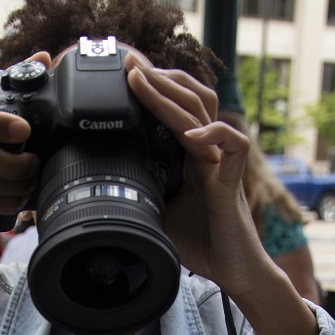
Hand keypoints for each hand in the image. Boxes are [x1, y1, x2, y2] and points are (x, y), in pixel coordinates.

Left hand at [125, 54, 317, 334]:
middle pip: (189, 98)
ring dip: (172, 93)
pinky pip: (234, 145)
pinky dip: (215, 133)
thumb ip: (140, 191)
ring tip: (144, 79)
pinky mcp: (233, 182)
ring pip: (204, 112)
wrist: (233, 271)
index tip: (124, 72)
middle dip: (158, 78)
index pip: (174, 108)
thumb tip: (100, 188)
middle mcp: (208, 152)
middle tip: (129, 62)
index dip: (154, 87)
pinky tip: (192, 133)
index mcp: (190, 155)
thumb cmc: (201, 243)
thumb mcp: (158, 212)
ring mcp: (222, 163)